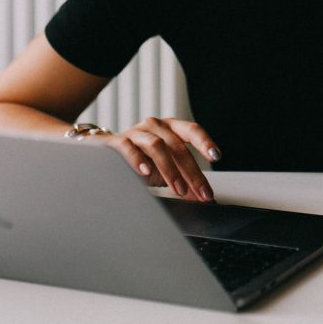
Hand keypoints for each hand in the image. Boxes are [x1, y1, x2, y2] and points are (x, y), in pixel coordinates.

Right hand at [97, 117, 220, 201]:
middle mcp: (155, 126)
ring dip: (170, 170)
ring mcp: (136, 132)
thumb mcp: (165, 169)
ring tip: (179, 190)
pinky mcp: (116, 141)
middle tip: (202, 193)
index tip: (216, 156)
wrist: (106, 155)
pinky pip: (128, 147)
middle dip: (192, 172)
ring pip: (157, 145)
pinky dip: (137, 160)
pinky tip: (145, 172)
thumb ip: (185, 180)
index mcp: (171, 128)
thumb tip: (204, 197)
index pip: (192, 130)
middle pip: (178, 146)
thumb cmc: (141, 160)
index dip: (205, 142)